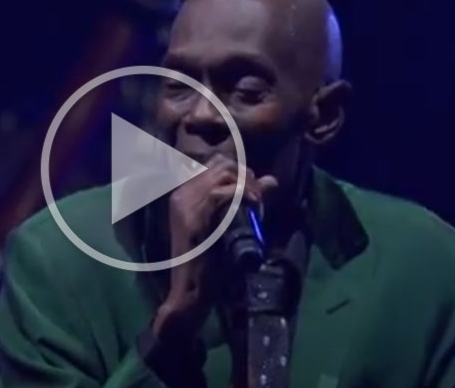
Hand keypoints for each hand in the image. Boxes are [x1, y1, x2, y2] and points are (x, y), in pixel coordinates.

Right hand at [152, 153, 277, 342]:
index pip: (216, 163)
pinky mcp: (195, 218)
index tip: (254, 192)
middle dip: (247, 177)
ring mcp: (186, 205)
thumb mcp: (225, 225)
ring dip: (247, 186)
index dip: (241, 172)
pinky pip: (224, 193)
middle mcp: (182, 194)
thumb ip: (243, 200)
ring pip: (224, 174)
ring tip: (256, 204)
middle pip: (222, 165)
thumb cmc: (209, 262)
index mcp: (184, 194)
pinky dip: (243, 195)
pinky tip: (253, 206)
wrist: (191, 291)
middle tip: (258, 199)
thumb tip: (272, 181)